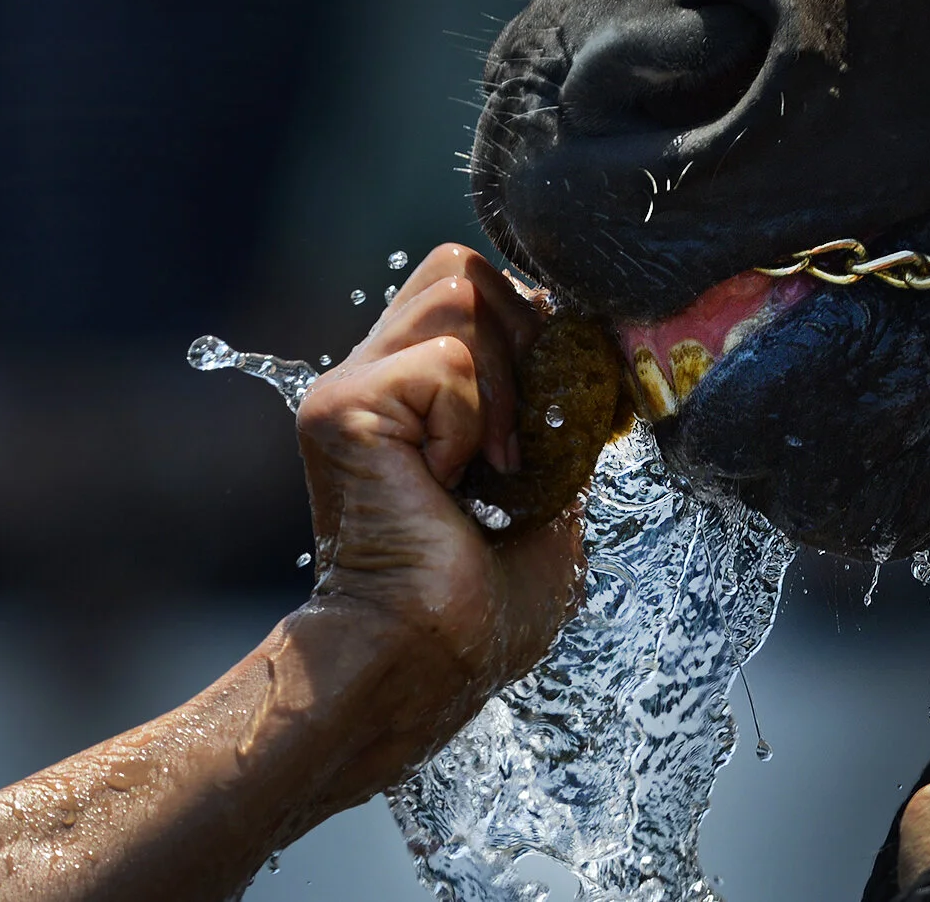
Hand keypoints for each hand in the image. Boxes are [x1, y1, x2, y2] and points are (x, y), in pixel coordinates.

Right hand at [289, 244, 584, 807]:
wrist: (427, 660)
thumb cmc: (477, 609)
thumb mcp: (547, 499)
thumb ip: (556, 425)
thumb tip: (588, 371)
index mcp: (414, 392)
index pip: (477, 286)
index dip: (535, 330)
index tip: (557, 417)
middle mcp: (375, 373)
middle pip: (465, 269)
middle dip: (525, 344)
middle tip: (521, 445)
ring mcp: (351, 384)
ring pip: (461, 292)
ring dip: (503, 386)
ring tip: (492, 467)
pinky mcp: (341, 405)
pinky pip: (446, 358)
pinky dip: (472, 421)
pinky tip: (449, 482)